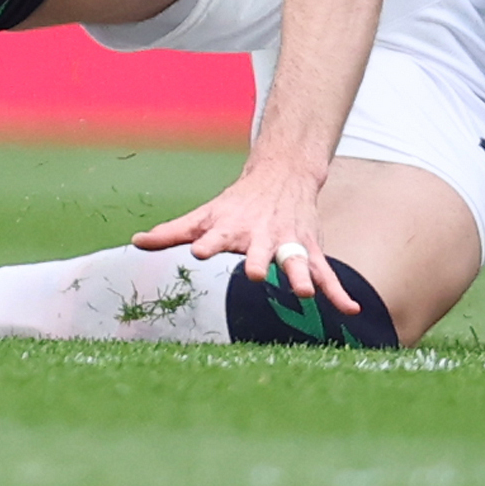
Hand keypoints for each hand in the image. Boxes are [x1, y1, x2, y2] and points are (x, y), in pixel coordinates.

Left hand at [134, 155, 359, 314]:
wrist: (282, 175)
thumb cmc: (236, 204)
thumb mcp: (203, 216)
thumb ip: (171, 233)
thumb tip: (134, 243)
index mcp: (232, 228)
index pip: (216, 236)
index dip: (207, 244)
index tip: (198, 253)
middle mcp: (262, 236)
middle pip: (261, 250)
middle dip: (259, 261)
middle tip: (256, 274)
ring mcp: (289, 243)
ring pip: (297, 261)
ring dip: (301, 275)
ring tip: (307, 293)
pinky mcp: (310, 249)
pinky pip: (326, 273)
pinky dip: (338, 292)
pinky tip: (349, 310)